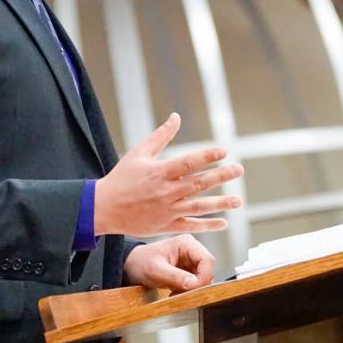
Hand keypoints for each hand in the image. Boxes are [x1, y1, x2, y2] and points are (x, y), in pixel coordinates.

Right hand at [94, 113, 242, 237]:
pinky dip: (207, 225)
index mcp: (159, 172)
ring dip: (220, 203)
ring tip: (238, 200)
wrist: (103, 208)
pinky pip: (191, 225)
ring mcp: (167, 210)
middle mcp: (166, 192)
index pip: (188, 163)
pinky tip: (223, 222)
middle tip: (238, 170)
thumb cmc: (121, 178)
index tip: (223, 151)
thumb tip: (176, 117)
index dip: (206, 156)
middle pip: (198, 183)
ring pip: (199, 206)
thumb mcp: (138, 153)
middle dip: (221, 176)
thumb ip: (161, 136)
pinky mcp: (166, 225)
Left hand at [123, 235, 215, 291]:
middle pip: (207, 269)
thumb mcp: (155, 271)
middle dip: (197, 284)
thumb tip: (193, 284)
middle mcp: (191, 250)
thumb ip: (175, 277)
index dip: (204, 276)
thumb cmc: (140, 263)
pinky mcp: (187, 269)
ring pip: (203, 277)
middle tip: (182, 293)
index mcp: (186, 243)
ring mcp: (190, 260)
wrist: (131, 266)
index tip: (193, 289)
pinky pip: (195, 281)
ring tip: (176, 292)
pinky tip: (175, 292)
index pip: (207, 260)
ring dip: (192, 288)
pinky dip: (188, 289)